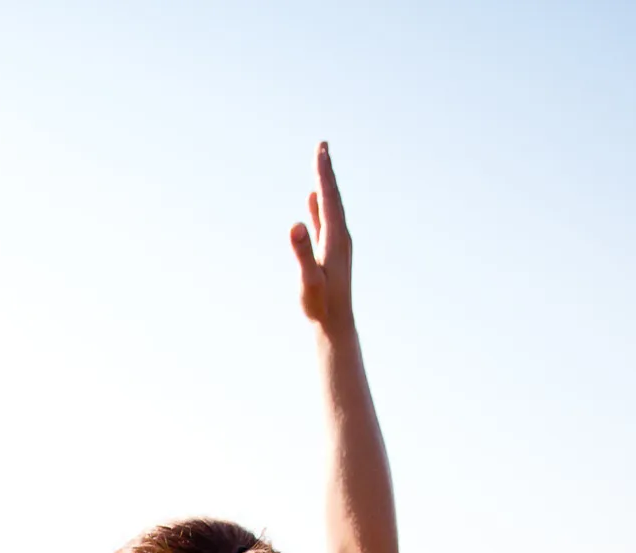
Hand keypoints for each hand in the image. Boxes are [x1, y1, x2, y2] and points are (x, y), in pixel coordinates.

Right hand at [287, 143, 353, 330]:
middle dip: (326, 170)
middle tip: (322, 145)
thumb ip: (302, 252)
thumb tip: (295, 224)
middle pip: (333, 196)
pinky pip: (325, 220)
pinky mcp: (331, 251)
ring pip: (330, 206)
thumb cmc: (321, 306)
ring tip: (320, 164)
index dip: (324, 173)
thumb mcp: (308, 280)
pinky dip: (320, 204)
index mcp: (336, 238)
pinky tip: (314, 198)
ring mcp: (337, 243)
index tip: (320, 150)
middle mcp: (340, 236)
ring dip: (324, 184)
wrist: (335, 324)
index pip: (329, 198)